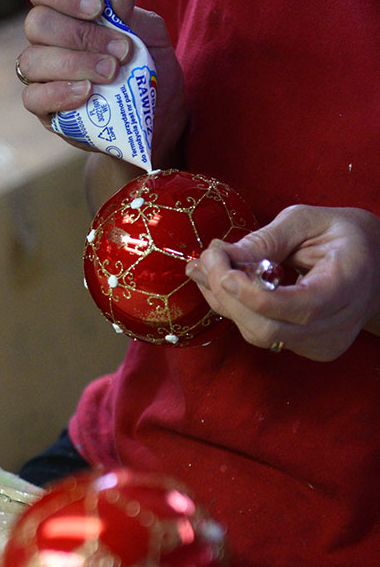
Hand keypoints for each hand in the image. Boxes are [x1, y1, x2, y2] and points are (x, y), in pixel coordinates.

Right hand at [19, 0, 186, 167]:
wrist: (156, 121)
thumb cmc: (147, 71)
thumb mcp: (151, 35)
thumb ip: (132, 10)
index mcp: (66, 13)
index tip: (98, 6)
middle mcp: (47, 41)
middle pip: (36, 23)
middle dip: (80, 34)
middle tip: (122, 50)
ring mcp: (41, 76)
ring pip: (33, 60)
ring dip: (75, 63)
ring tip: (112, 73)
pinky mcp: (43, 109)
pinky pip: (33, 96)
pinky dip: (60, 92)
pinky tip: (87, 93)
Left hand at [185, 205, 379, 360]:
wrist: (373, 266)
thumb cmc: (341, 236)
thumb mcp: (308, 220)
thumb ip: (268, 238)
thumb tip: (225, 254)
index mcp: (348, 284)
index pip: (300, 307)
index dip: (253, 294)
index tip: (222, 267)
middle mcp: (339, 324)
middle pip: (270, 330)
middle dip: (228, 296)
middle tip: (206, 259)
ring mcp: (323, 343)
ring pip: (259, 336)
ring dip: (223, 302)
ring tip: (206, 266)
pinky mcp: (307, 348)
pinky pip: (261, 335)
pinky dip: (234, 310)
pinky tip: (222, 283)